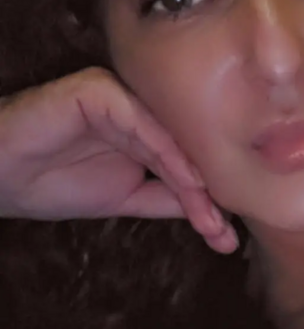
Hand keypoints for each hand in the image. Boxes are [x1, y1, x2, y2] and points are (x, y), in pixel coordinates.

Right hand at [0, 68, 237, 252]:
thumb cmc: (52, 182)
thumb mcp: (124, 197)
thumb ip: (166, 197)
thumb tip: (217, 217)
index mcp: (146, 127)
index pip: (186, 162)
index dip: (208, 200)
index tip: (226, 239)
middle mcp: (139, 108)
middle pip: (185, 150)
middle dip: (207, 196)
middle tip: (225, 234)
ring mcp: (121, 95)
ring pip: (169, 138)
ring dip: (193, 181)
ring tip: (211, 218)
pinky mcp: (101, 90)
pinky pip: (143, 123)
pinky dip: (167, 155)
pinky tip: (186, 184)